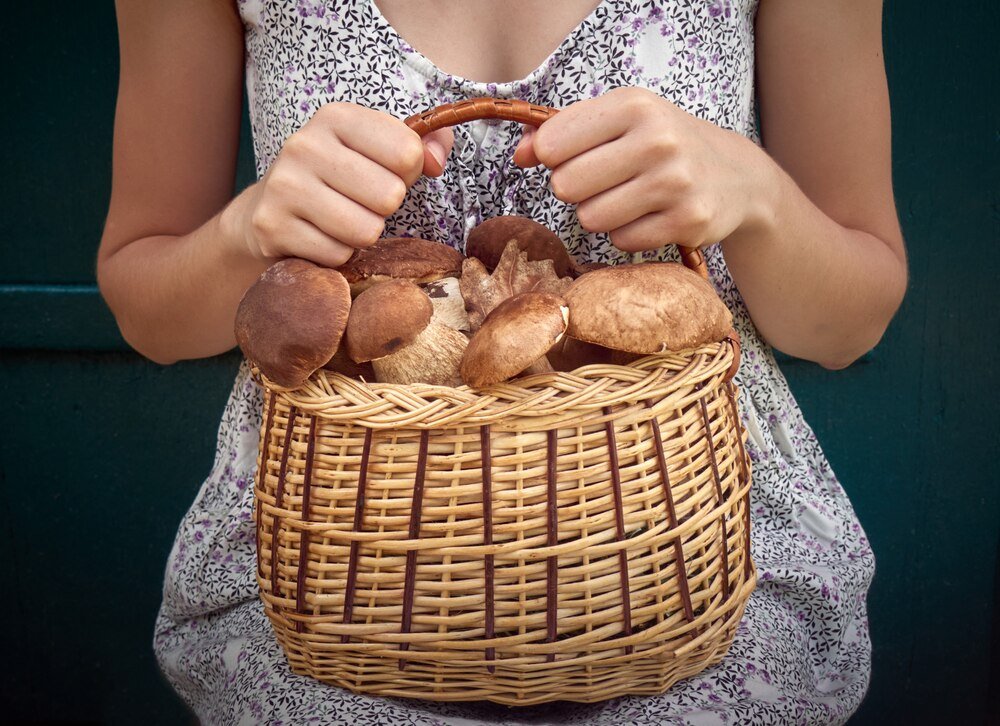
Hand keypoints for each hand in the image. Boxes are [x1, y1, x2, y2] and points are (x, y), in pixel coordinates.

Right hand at [237, 102, 453, 266]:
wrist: (268, 206)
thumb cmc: (339, 176)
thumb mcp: (377, 147)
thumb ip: (423, 144)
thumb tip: (436, 161)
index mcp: (336, 117)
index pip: (407, 151)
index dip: (409, 172)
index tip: (388, 172)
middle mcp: (305, 145)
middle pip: (389, 195)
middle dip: (385, 208)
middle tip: (362, 202)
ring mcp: (284, 186)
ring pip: (366, 230)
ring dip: (363, 234)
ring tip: (343, 220)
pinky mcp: (272, 226)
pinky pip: (338, 255)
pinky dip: (337, 254)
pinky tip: (320, 236)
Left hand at [514, 87, 768, 252]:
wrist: (736, 175)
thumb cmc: (662, 144)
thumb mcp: (618, 121)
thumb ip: (562, 131)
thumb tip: (519, 154)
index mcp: (634, 105)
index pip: (553, 142)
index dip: (552, 157)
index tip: (571, 156)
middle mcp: (658, 139)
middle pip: (566, 186)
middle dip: (576, 190)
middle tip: (604, 182)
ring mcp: (676, 182)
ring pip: (591, 218)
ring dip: (601, 215)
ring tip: (628, 199)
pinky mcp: (688, 221)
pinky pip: (622, 241)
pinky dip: (628, 234)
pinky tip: (650, 216)